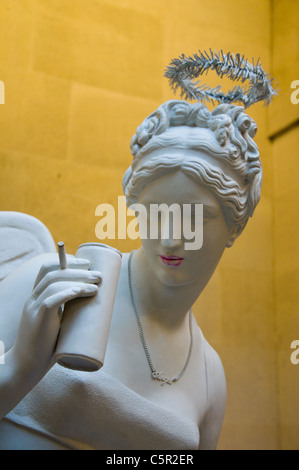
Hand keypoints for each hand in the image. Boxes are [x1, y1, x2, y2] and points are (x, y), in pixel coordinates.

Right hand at [11, 254, 101, 379]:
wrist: (25, 367)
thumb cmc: (44, 347)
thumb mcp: (56, 323)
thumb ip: (66, 310)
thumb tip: (91, 302)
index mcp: (36, 297)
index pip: (47, 269)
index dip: (67, 263)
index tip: (86, 264)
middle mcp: (33, 299)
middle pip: (53, 273)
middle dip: (78, 271)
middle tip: (98, 275)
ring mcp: (33, 309)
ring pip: (53, 284)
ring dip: (78, 281)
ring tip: (96, 286)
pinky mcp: (36, 320)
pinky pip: (50, 300)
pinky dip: (66, 293)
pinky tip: (80, 291)